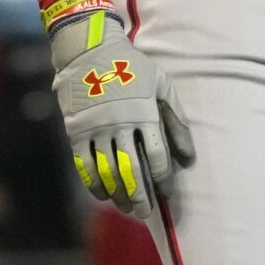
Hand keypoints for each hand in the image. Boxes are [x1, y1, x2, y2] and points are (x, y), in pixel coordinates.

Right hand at [48, 10, 195, 217]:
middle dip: (141, 195)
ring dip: (118, 194)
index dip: (163, 178)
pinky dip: (94, 184)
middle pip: (132, 170)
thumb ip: (176, 119)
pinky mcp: (76, 132)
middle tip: (147, 213)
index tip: (168, 192)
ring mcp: (96, 130)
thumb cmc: (133, 68)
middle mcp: (119, 125)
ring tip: (128, 209)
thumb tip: (188, 157)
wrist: (90, 51)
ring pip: (107, 172)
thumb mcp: (161, 85)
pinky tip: (104, 195)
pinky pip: (85, 166)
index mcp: (143, 113)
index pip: (156, 155)